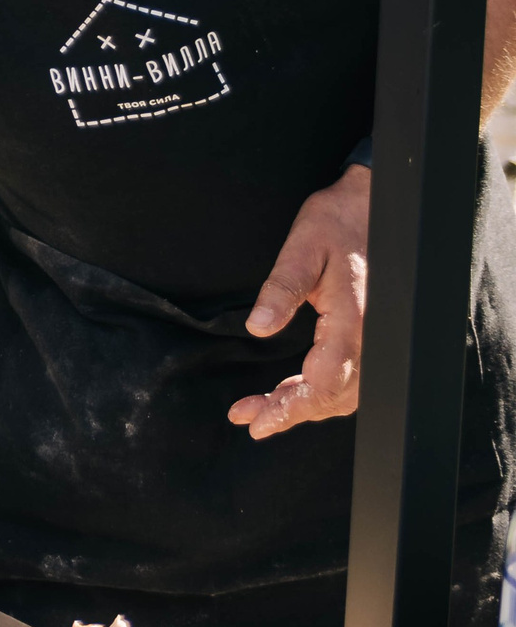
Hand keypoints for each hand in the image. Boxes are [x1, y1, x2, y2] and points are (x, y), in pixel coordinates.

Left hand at [229, 163, 368, 437]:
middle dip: (290, 412)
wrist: (374, 205)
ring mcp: (378, 338)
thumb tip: (258, 328)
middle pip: (334, 396)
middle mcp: (372, 337)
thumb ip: (282, 287)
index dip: (290, 407)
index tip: (255, 421)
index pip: (324, 382)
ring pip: (346, 393)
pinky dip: (322, 392)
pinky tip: (293, 390)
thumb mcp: (303, 245)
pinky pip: (353, 378)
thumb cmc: (338, 222)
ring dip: (305, 405)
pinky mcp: (373, 334)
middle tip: (248, 417)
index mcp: (354, 319)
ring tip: (262, 408)